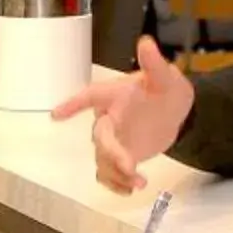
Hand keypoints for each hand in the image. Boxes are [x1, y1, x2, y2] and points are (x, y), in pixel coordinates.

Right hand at [50, 35, 193, 193]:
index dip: (72, 104)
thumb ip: (153, 64)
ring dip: (116, 174)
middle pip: (100, 137)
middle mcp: (108, 119)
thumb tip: (146, 43)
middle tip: (130, 166)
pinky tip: (131, 190)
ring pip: (103, 160)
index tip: (56, 114)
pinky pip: (109, 173)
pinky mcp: (121, 157)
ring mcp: (113, 140)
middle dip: (111, 152)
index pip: (89, 97)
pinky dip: (117, 184)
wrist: (177, 113)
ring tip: (138, 182)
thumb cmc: (166, 89)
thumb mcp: (164, 76)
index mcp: (113, 96)